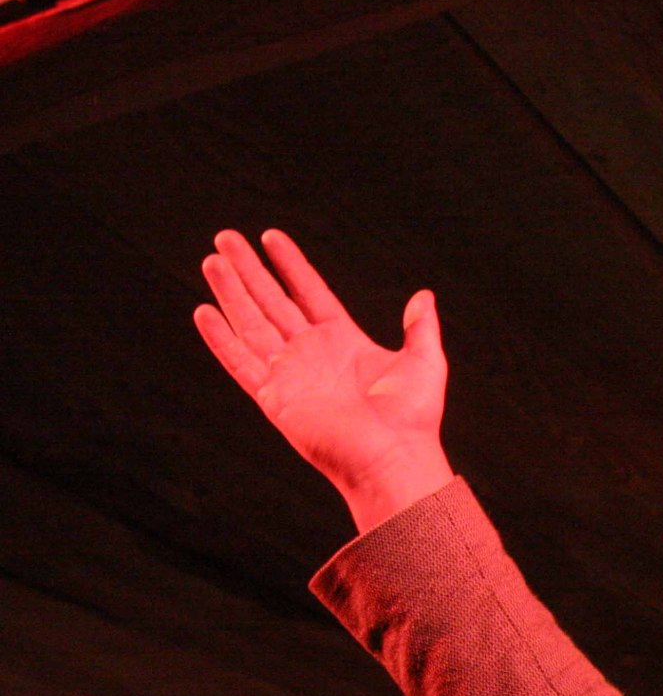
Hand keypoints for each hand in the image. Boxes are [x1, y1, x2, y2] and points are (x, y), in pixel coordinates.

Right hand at [195, 229, 454, 532]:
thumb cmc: (412, 419)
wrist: (393, 458)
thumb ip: (420, 327)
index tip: (270, 237)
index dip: (290, 265)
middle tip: (225, 238)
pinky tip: (204, 312)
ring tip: (212, 260)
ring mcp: (290, 375)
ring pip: (252, 324)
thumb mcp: (424, 361)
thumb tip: (424, 296)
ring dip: (231, 293)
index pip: (309, 293)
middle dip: (249, 271)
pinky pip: (242, 363)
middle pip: (273, 302)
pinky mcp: (275, 398)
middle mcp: (312, 355)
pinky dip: (222, 339)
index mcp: (344, 342)